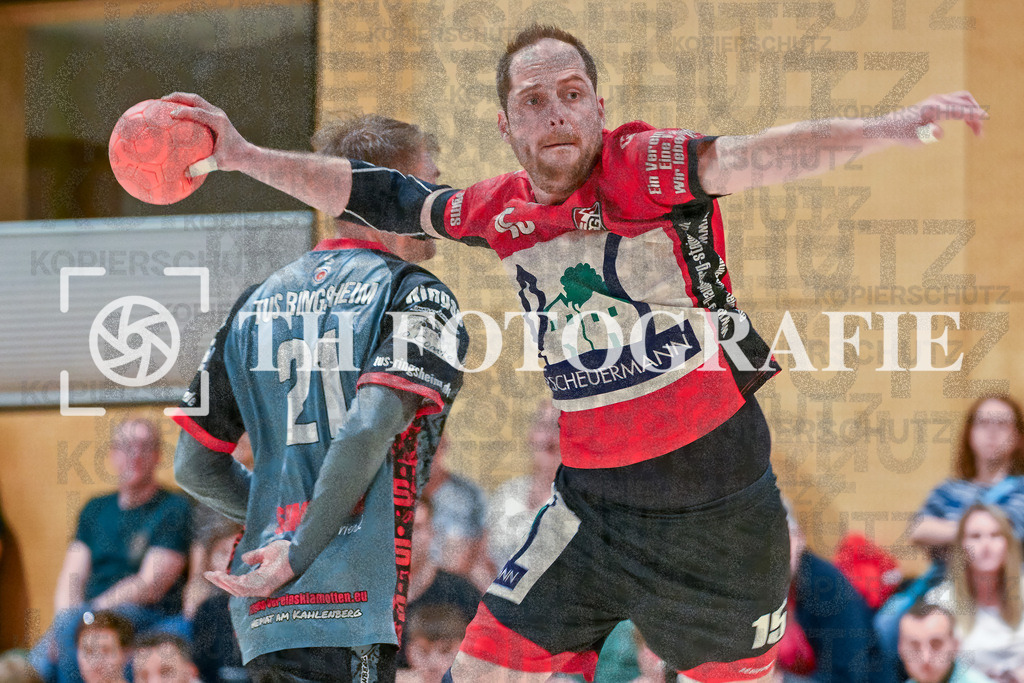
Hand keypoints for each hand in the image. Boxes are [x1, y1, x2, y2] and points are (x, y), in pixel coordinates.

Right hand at [161, 92, 252, 173]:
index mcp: (219, 122)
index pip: (199, 113)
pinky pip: (196, 107)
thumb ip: (203, 166)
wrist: (246, 154)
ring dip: (180, 99)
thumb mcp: (219, 164)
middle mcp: (217, 114)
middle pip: (195, 99)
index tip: (170, 114)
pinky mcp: (213, 116)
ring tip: (163, 102)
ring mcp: (215, 113)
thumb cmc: (234, 159)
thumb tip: (185, 173)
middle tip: (161, 101)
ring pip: (195, 100)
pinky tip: (172, 113)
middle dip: (178, 97)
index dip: (184, 112)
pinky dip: (184, 106)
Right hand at [204, 539, 294, 597]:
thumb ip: (255, 556)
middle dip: (221, 582)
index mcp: (260, 579)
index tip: (213, 573)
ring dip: (224, 583)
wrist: (299, 551)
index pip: (239, 583)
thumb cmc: (287, 552)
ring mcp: (263, 588)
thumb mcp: (267, 552)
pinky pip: (244, 587)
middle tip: (208, 574)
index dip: (226, 579)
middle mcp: (260, 587)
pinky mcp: (265, 586)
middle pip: (236, 588)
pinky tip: (223, 577)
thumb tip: (243, 559)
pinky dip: (232, 583)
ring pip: (238, 589)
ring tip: (213, 575)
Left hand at [873, 90, 987, 144]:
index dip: (973, 114)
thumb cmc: (902, 134)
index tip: (985, 118)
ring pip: (963, 100)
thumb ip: (928, 135)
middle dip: (975, 116)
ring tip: (977, 129)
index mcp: (934, 108)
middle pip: (964, 103)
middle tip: (980, 135)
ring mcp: (937, 99)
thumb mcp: (915, 139)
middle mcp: (937, 100)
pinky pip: (958, 102)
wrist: (891, 126)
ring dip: (973, 111)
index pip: (958, 110)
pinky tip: (968, 122)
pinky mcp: (937, 102)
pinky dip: (966, 109)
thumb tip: (939, 132)